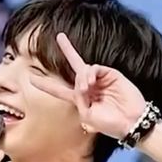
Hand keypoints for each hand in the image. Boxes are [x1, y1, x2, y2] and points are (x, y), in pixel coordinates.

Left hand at [31, 33, 146, 139]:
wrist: (131, 122)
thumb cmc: (110, 124)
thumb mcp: (88, 117)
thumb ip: (79, 100)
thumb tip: (80, 82)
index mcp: (80, 99)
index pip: (59, 90)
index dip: (45, 84)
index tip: (31, 78)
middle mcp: (89, 86)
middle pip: (74, 65)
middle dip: (67, 50)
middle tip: (59, 36)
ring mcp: (100, 79)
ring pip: (82, 70)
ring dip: (81, 79)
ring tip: (87, 89)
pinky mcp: (110, 74)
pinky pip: (94, 68)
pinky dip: (90, 74)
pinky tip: (91, 83)